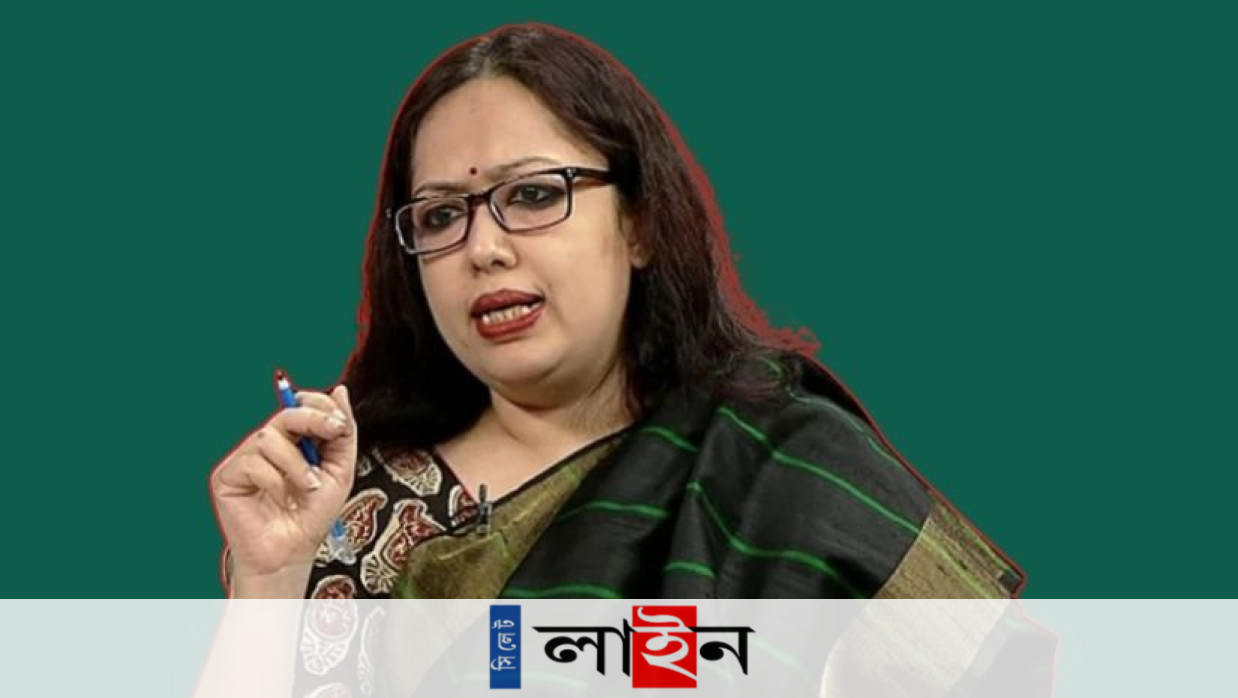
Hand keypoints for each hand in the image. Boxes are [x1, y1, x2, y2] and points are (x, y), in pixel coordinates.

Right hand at [210, 385, 356, 583]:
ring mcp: (245, 459)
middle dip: (313, 419)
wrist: (291, 551)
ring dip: (296, 463)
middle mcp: (267, 445)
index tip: (341, 425)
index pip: (301, 407)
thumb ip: (343, 433)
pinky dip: (274, 480)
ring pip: (268, 438)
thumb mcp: (340, 471)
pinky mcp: (227, 476)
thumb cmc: (312, 516)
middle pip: (285, 414)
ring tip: (307, 487)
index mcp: (293, 441)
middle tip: (333, 432)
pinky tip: (281, 498)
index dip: (321, 408)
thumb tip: (340, 390)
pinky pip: (252, 463)